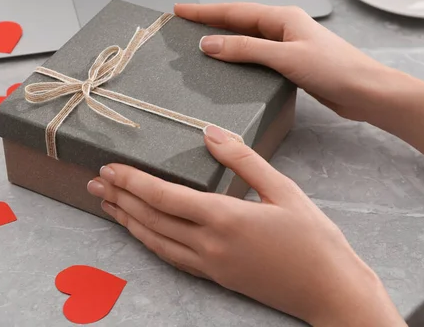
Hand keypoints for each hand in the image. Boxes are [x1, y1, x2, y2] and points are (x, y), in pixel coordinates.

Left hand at [87, 126, 405, 326]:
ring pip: (155, 241)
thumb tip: (209, 133)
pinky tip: (140, 233)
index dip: (132, 181)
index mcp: (224, 218)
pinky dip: (148, 242)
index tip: (109, 167)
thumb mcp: (283, 189)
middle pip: (151, 219)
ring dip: (127, 221)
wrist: (329, 290)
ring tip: (106, 205)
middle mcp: (209, 245)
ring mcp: (210, 265)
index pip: (164, 197)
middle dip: (119, 198)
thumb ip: (243, 160)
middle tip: (94, 183)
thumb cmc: (313, 238)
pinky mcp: (215, 277)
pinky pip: (171, 258)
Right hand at [176, 2, 423, 180]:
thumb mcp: (285, 57)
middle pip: (238, 22)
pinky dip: (239, 58)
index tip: (179, 11)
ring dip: (223, 41)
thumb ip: (246, 49)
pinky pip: (257, 56)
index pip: (234, 12)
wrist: (366, 92)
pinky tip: (229, 68)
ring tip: (198, 45)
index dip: (204, 12)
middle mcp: (283, 27)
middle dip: (210, 23)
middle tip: (183, 27)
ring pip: (247, 40)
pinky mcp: (291, 64)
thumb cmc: (333, 70)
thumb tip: (208, 43)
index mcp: (281, 18)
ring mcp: (288, 45)